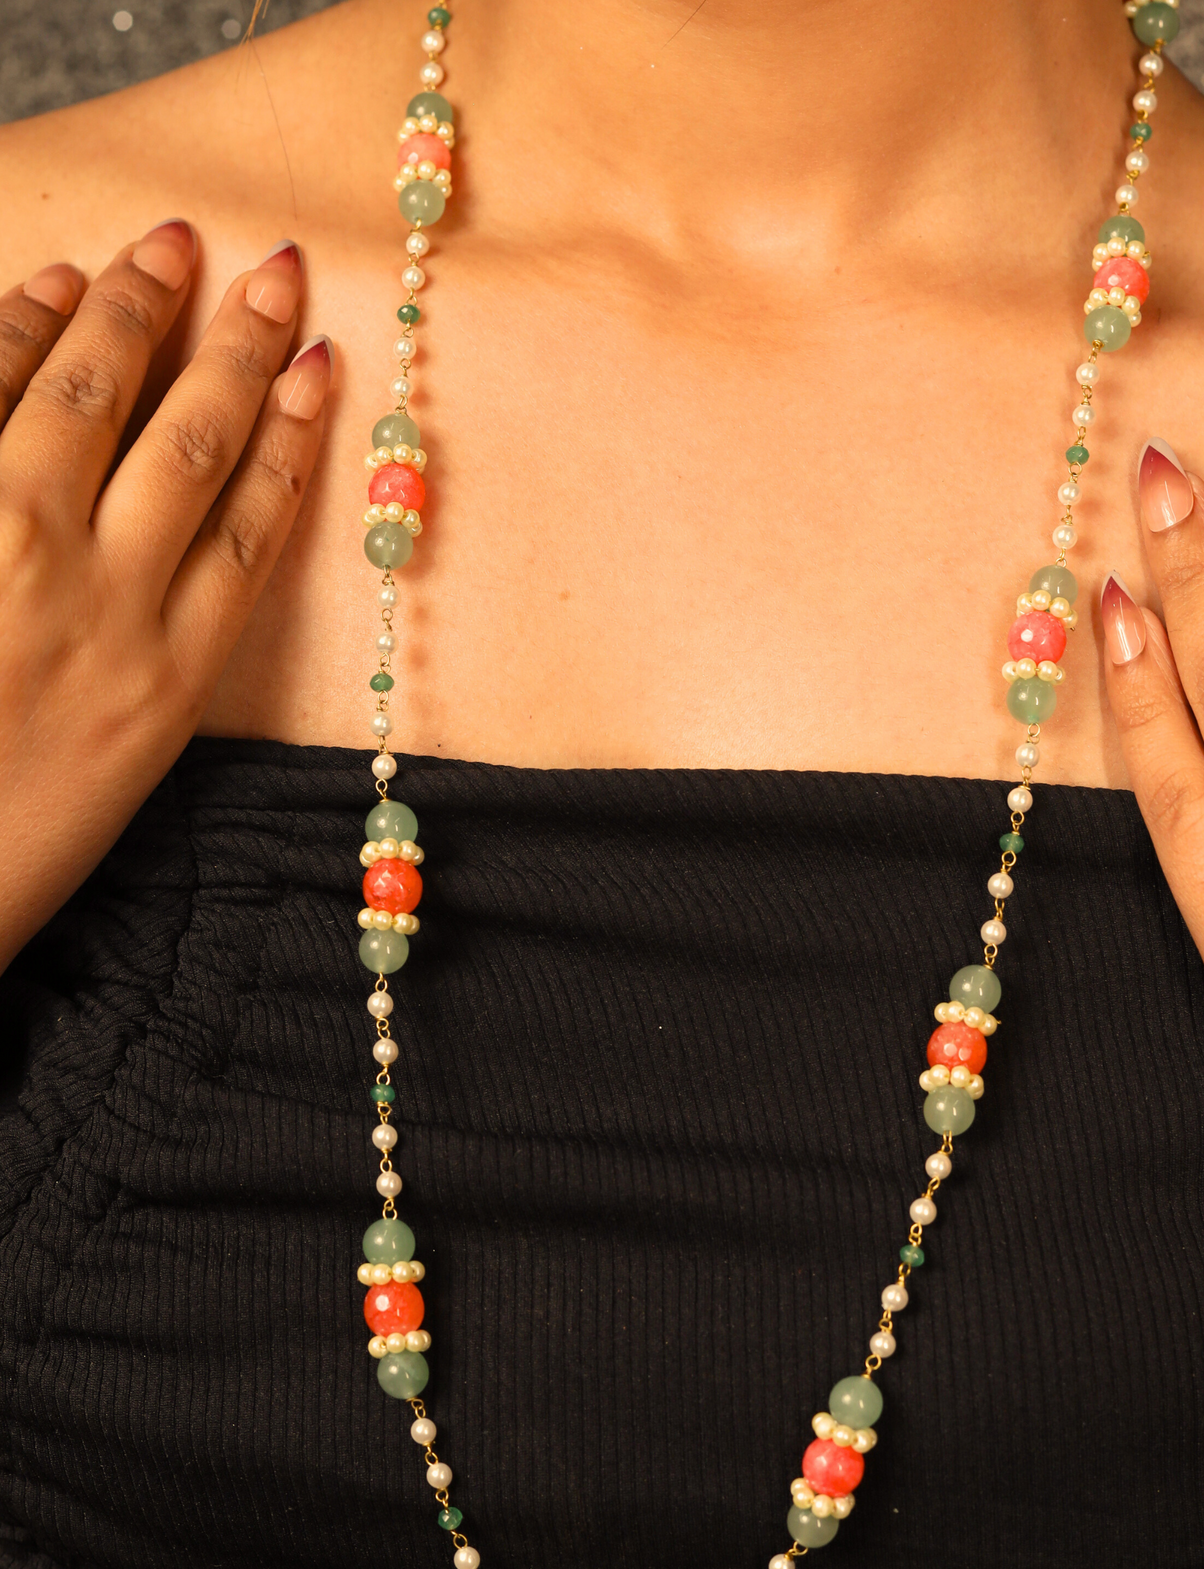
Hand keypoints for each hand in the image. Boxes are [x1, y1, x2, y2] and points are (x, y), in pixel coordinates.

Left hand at [0, 225, 330, 970]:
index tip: (323, 361)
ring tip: (163, 250)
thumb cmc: (15, 834)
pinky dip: (16, 339)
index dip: (296, 431)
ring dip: (134, 314)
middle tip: (272, 266)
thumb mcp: (122, 759)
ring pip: (90, 409)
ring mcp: (10, 564)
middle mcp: (105, 611)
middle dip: (237, 346)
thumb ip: (159, 650)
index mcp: (170, 680)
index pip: (254, 525)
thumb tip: (201, 535)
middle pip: (192, 446)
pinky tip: (50, 290)